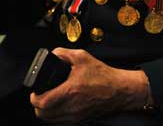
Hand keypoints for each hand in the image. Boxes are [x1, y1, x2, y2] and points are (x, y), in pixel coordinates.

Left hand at [30, 47, 147, 123]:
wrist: (118, 89)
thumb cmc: (102, 74)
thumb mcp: (82, 57)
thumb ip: (64, 53)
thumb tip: (52, 55)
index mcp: (70, 91)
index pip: (43, 102)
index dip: (34, 97)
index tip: (35, 91)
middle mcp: (71, 107)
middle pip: (43, 114)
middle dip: (38, 104)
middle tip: (41, 94)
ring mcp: (75, 116)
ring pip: (50, 120)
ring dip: (46, 111)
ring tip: (49, 99)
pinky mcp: (79, 120)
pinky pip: (60, 122)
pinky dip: (55, 115)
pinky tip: (59, 105)